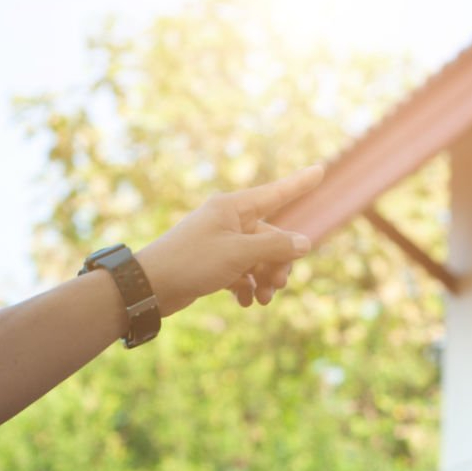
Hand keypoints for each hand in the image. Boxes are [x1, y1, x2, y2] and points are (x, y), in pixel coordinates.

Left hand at [136, 165, 325, 315]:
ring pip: (258, 257)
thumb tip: (303, 242)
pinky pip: (241, 271)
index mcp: (233, 208)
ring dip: (265, 279)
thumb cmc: (193, 262)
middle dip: (279, 263)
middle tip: (278, 285)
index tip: (320, 169)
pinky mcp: (212, 263)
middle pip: (270, 237)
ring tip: (262, 299)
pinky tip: (244, 301)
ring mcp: (220, 242)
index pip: (276, 193)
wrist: (151, 286)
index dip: (300, 183)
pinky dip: (246, 286)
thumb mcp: (239, 254)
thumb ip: (275, 246)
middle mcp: (228, 221)